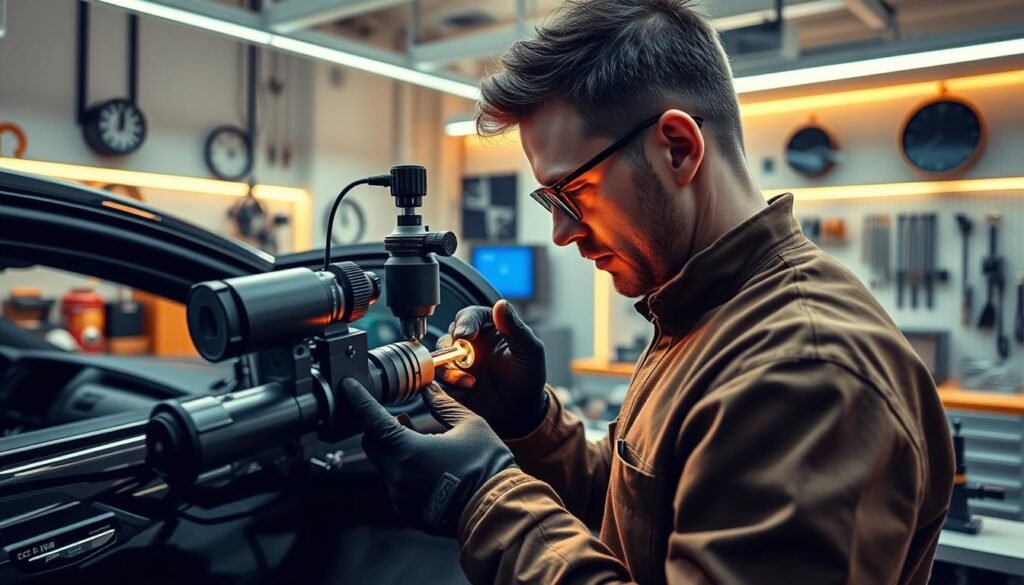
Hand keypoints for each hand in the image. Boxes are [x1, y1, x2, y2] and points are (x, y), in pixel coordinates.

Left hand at [341, 379, 515, 536]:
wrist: (496, 510)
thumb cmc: (486, 466)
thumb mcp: (470, 426)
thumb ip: (444, 405)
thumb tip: (429, 389)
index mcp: (409, 452)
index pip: (373, 421)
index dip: (359, 401)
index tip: (349, 388)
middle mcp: (398, 477)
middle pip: (372, 444)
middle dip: (380, 428)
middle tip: (402, 419)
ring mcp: (401, 497)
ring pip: (386, 465)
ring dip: (397, 451)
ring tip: (425, 444)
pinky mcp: (408, 511)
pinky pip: (397, 484)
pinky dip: (406, 471)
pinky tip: (430, 467)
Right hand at [436, 300, 547, 437]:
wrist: (521, 411)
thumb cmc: (528, 377)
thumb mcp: (529, 351)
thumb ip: (515, 328)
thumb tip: (501, 305)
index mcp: (489, 328)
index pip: (470, 316)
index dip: (465, 322)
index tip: (465, 334)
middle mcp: (471, 343)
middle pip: (450, 335)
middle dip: (452, 346)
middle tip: (462, 358)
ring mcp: (459, 363)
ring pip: (440, 357)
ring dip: (449, 368)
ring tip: (469, 381)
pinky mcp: (451, 383)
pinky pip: (438, 379)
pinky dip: (446, 383)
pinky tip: (465, 389)